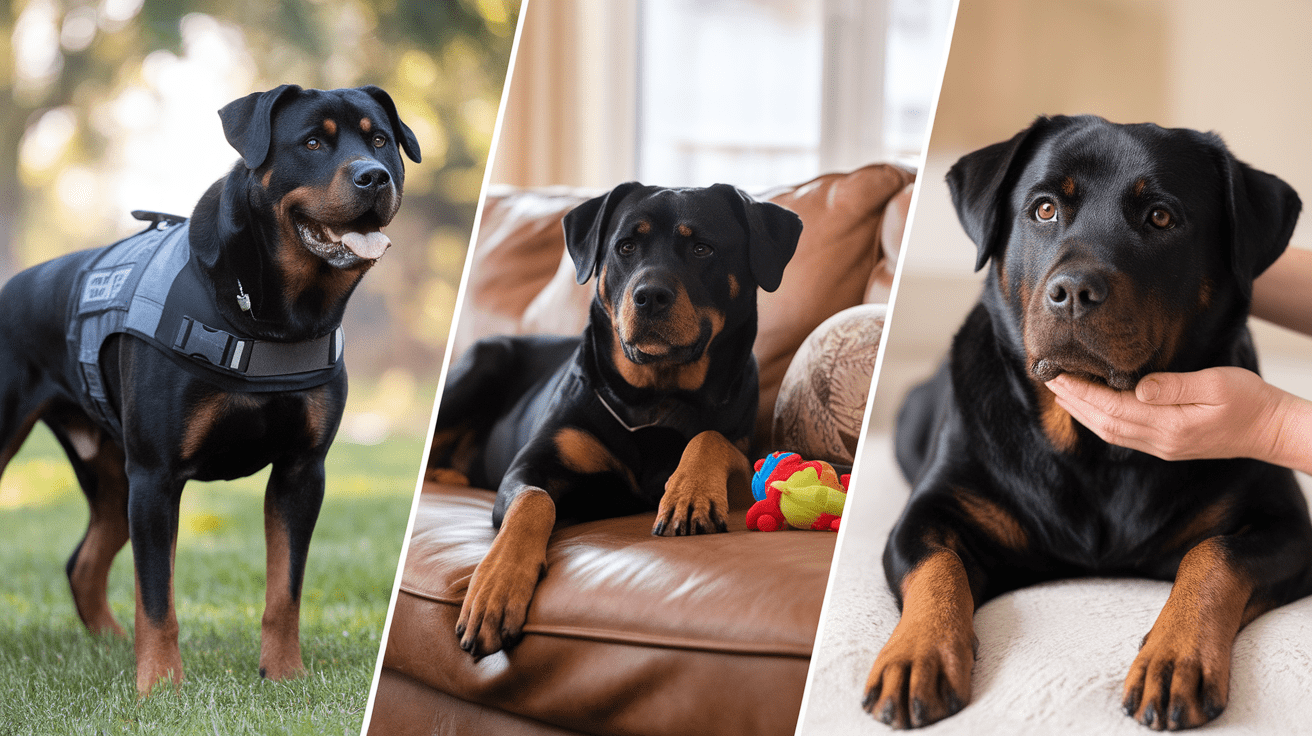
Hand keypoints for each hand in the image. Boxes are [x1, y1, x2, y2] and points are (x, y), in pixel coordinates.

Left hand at [1045, 368, 1311, 472]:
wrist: (1272, 430)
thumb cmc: (1250, 401)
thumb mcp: (1216, 384)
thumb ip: (1175, 386)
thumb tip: (1138, 387)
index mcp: (1170, 425)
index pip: (1112, 408)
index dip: (1081, 392)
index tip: (1058, 375)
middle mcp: (1160, 441)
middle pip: (1103, 422)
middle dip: (1074, 401)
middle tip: (1049, 379)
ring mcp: (1162, 447)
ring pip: (1110, 432)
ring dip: (1083, 412)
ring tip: (1062, 392)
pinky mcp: (1167, 446)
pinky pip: (1123, 436)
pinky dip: (1100, 420)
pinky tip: (1092, 408)